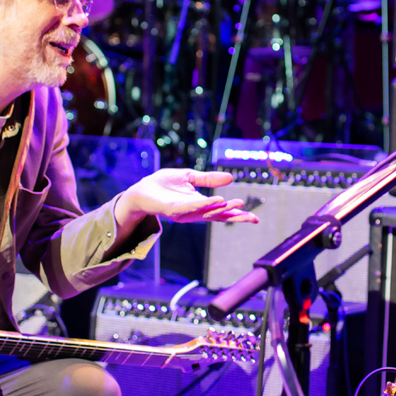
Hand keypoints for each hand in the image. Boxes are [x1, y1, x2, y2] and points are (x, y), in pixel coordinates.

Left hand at [114, 168, 260, 228]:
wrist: (141, 189)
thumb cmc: (163, 185)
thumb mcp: (190, 177)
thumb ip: (209, 179)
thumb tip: (230, 179)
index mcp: (199, 207)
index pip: (221, 212)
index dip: (237, 214)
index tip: (254, 218)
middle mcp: (194, 213)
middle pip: (218, 217)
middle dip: (235, 217)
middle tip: (252, 218)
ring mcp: (184, 213)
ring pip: (207, 212)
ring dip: (222, 209)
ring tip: (237, 204)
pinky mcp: (173, 210)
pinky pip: (191, 207)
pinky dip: (205, 204)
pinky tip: (216, 201)